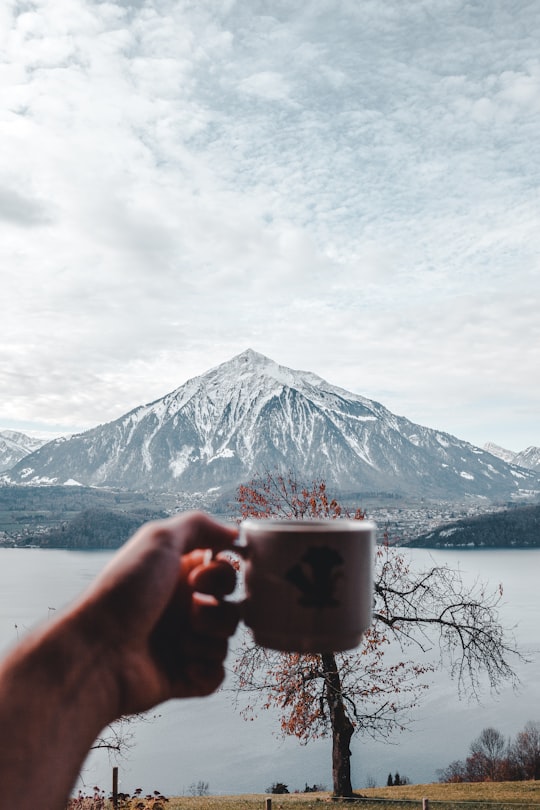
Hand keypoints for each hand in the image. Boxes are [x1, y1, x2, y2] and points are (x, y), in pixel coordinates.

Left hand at [71, 511, 239, 718]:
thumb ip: (199, 524)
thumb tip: (234, 532)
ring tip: (180, 641)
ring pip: (226, 640)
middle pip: (231, 606)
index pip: (223, 571)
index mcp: (177, 577)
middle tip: (190, 610)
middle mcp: (180, 608)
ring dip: (209, 638)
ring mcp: (182, 644)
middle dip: (218, 609)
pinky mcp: (183, 677)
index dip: (221, 574)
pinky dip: (205, 670)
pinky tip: (182, 666)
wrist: (96, 652)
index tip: (197, 578)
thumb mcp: (158, 539)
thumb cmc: (123, 593)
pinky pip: (217, 675)